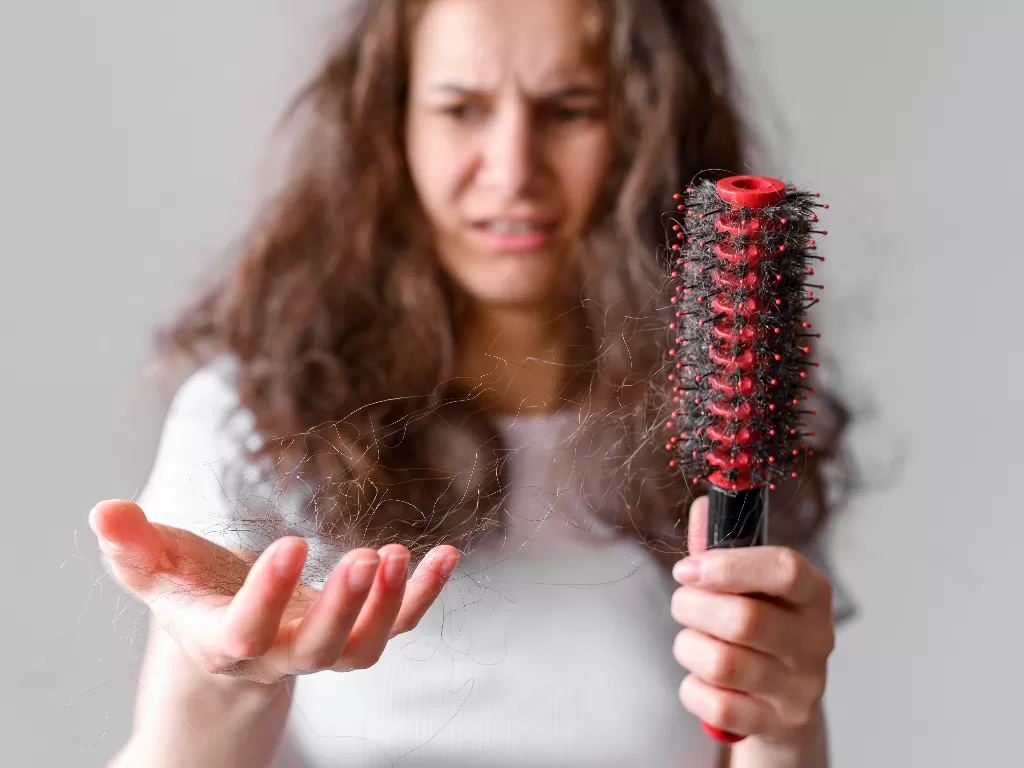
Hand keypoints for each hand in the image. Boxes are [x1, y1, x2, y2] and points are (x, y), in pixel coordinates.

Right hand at [89, 499, 459, 684]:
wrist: (231, 640)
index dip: (268, 597)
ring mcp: (324, 649)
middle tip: (366, 558)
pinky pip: (398, 625)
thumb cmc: (193, 598)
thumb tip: (102, 510)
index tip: (291, 543)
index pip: (245, 631)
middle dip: (343, 608)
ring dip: (389, 606)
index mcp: (224, 641)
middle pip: (317, 649)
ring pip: (363, 647)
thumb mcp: (157, 574)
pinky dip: (424, 595)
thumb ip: (133, 548)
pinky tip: (447, 554)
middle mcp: (279, 655)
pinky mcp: (356, 633)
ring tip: (402, 555)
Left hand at [670, 496, 834, 745]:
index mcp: (813, 594)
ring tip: (692, 642)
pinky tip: (702, 680)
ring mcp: (800, 688)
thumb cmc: (760, 631)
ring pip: (723, 664)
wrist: (782, 706)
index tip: (688, 568)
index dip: (730, 565)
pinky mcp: (778, 725)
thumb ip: (722, 547)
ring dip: (689, 648)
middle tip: (682, 604)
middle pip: (744, 620)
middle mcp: (816, 641)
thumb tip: (703, 504)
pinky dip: (693, 690)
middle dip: (693, 608)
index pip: (785, 569)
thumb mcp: (749, 586)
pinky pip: (716, 706)